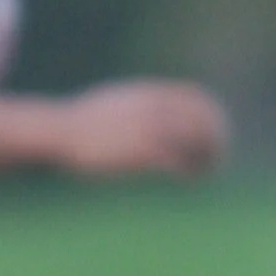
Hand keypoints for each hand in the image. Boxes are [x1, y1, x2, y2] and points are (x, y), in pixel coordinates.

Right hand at [56, 81, 227, 179]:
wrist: (58, 131)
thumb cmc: (81, 123)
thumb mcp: (113, 102)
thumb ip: (137, 102)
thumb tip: (148, 107)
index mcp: (147, 94)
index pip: (195, 96)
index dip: (210, 114)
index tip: (214, 131)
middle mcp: (153, 108)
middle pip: (200, 118)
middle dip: (214, 138)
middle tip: (217, 157)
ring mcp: (147, 128)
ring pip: (193, 140)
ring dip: (206, 157)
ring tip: (207, 171)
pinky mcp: (140, 152)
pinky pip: (176, 161)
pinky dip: (188, 171)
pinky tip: (188, 181)